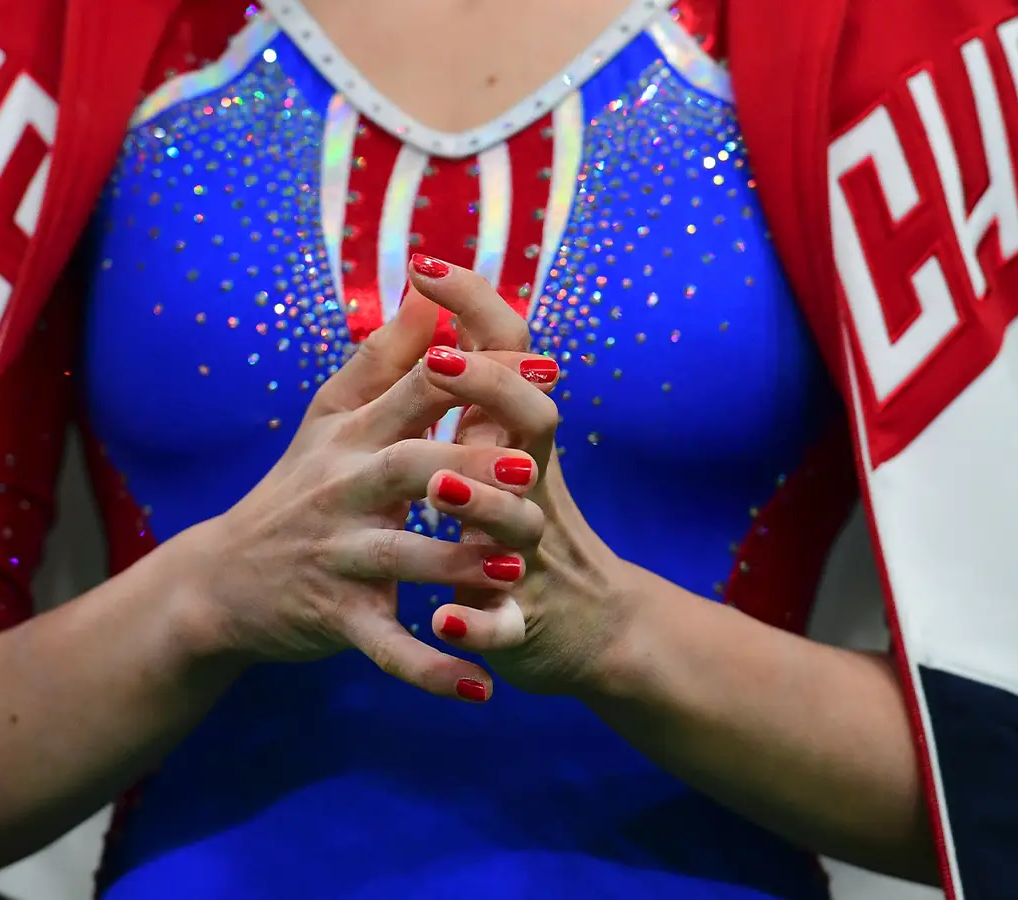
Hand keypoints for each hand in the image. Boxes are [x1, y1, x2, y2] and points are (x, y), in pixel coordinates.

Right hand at [158, 277, 554, 701]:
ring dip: (458, 566)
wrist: (221, 582)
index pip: (413, 392)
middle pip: (407, 468)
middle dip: (468, 468)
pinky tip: (480, 687)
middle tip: (535, 470)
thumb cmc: (294, 489)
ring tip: (517, 568)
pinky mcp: (335, 618)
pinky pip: (387, 647)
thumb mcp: (330, 418)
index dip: (473, 373)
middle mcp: (341, 491)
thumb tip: (432, 285)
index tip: (542, 360)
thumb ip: (386, 356)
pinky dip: (431, 669)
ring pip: (401, 559)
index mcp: (350, 436)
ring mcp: (337, 557)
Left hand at [408, 261, 636, 695]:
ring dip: (484, 506)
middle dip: (489, 390)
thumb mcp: (503, 457)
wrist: (594, 635)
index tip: (423, 263)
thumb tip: (430, 307)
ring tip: (440, 491)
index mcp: (515, 442)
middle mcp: (532, 488)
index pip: (509, 356)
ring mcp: (534, 555)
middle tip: (438, 362)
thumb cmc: (524, 534)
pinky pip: (508, 624)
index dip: (474, 307)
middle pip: (532, 421)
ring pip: (520, 524)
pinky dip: (479, 624)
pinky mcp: (526, 623)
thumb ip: (472, 389)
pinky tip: (444, 621)